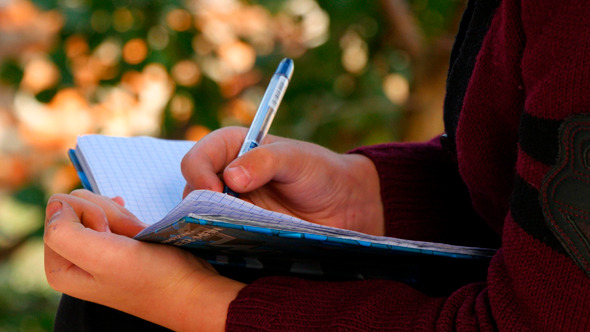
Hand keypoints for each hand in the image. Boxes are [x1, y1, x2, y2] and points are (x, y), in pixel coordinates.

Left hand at [44, 189, 243, 330]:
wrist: (191, 290)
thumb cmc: (152, 277)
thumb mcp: (102, 257)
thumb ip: (64, 232)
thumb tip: (57, 204)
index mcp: (60, 267)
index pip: (59, 209)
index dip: (91, 214)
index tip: (113, 237)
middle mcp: (72, 260)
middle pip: (78, 206)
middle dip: (108, 215)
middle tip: (128, 239)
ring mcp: (94, 252)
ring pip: (98, 207)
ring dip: (122, 218)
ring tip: (137, 239)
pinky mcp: (115, 245)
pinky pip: (114, 214)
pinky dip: (129, 219)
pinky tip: (138, 232)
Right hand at [181, 127, 383, 234]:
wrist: (344, 205)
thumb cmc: (319, 171)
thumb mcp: (295, 159)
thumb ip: (264, 162)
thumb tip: (230, 177)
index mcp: (233, 149)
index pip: (198, 158)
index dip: (198, 174)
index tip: (214, 191)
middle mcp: (226, 177)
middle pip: (192, 191)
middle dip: (199, 205)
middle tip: (218, 218)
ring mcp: (232, 206)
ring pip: (202, 218)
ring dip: (210, 225)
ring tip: (231, 232)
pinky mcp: (240, 230)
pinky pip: (220, 237)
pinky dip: (222, 241)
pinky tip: (235, 245)